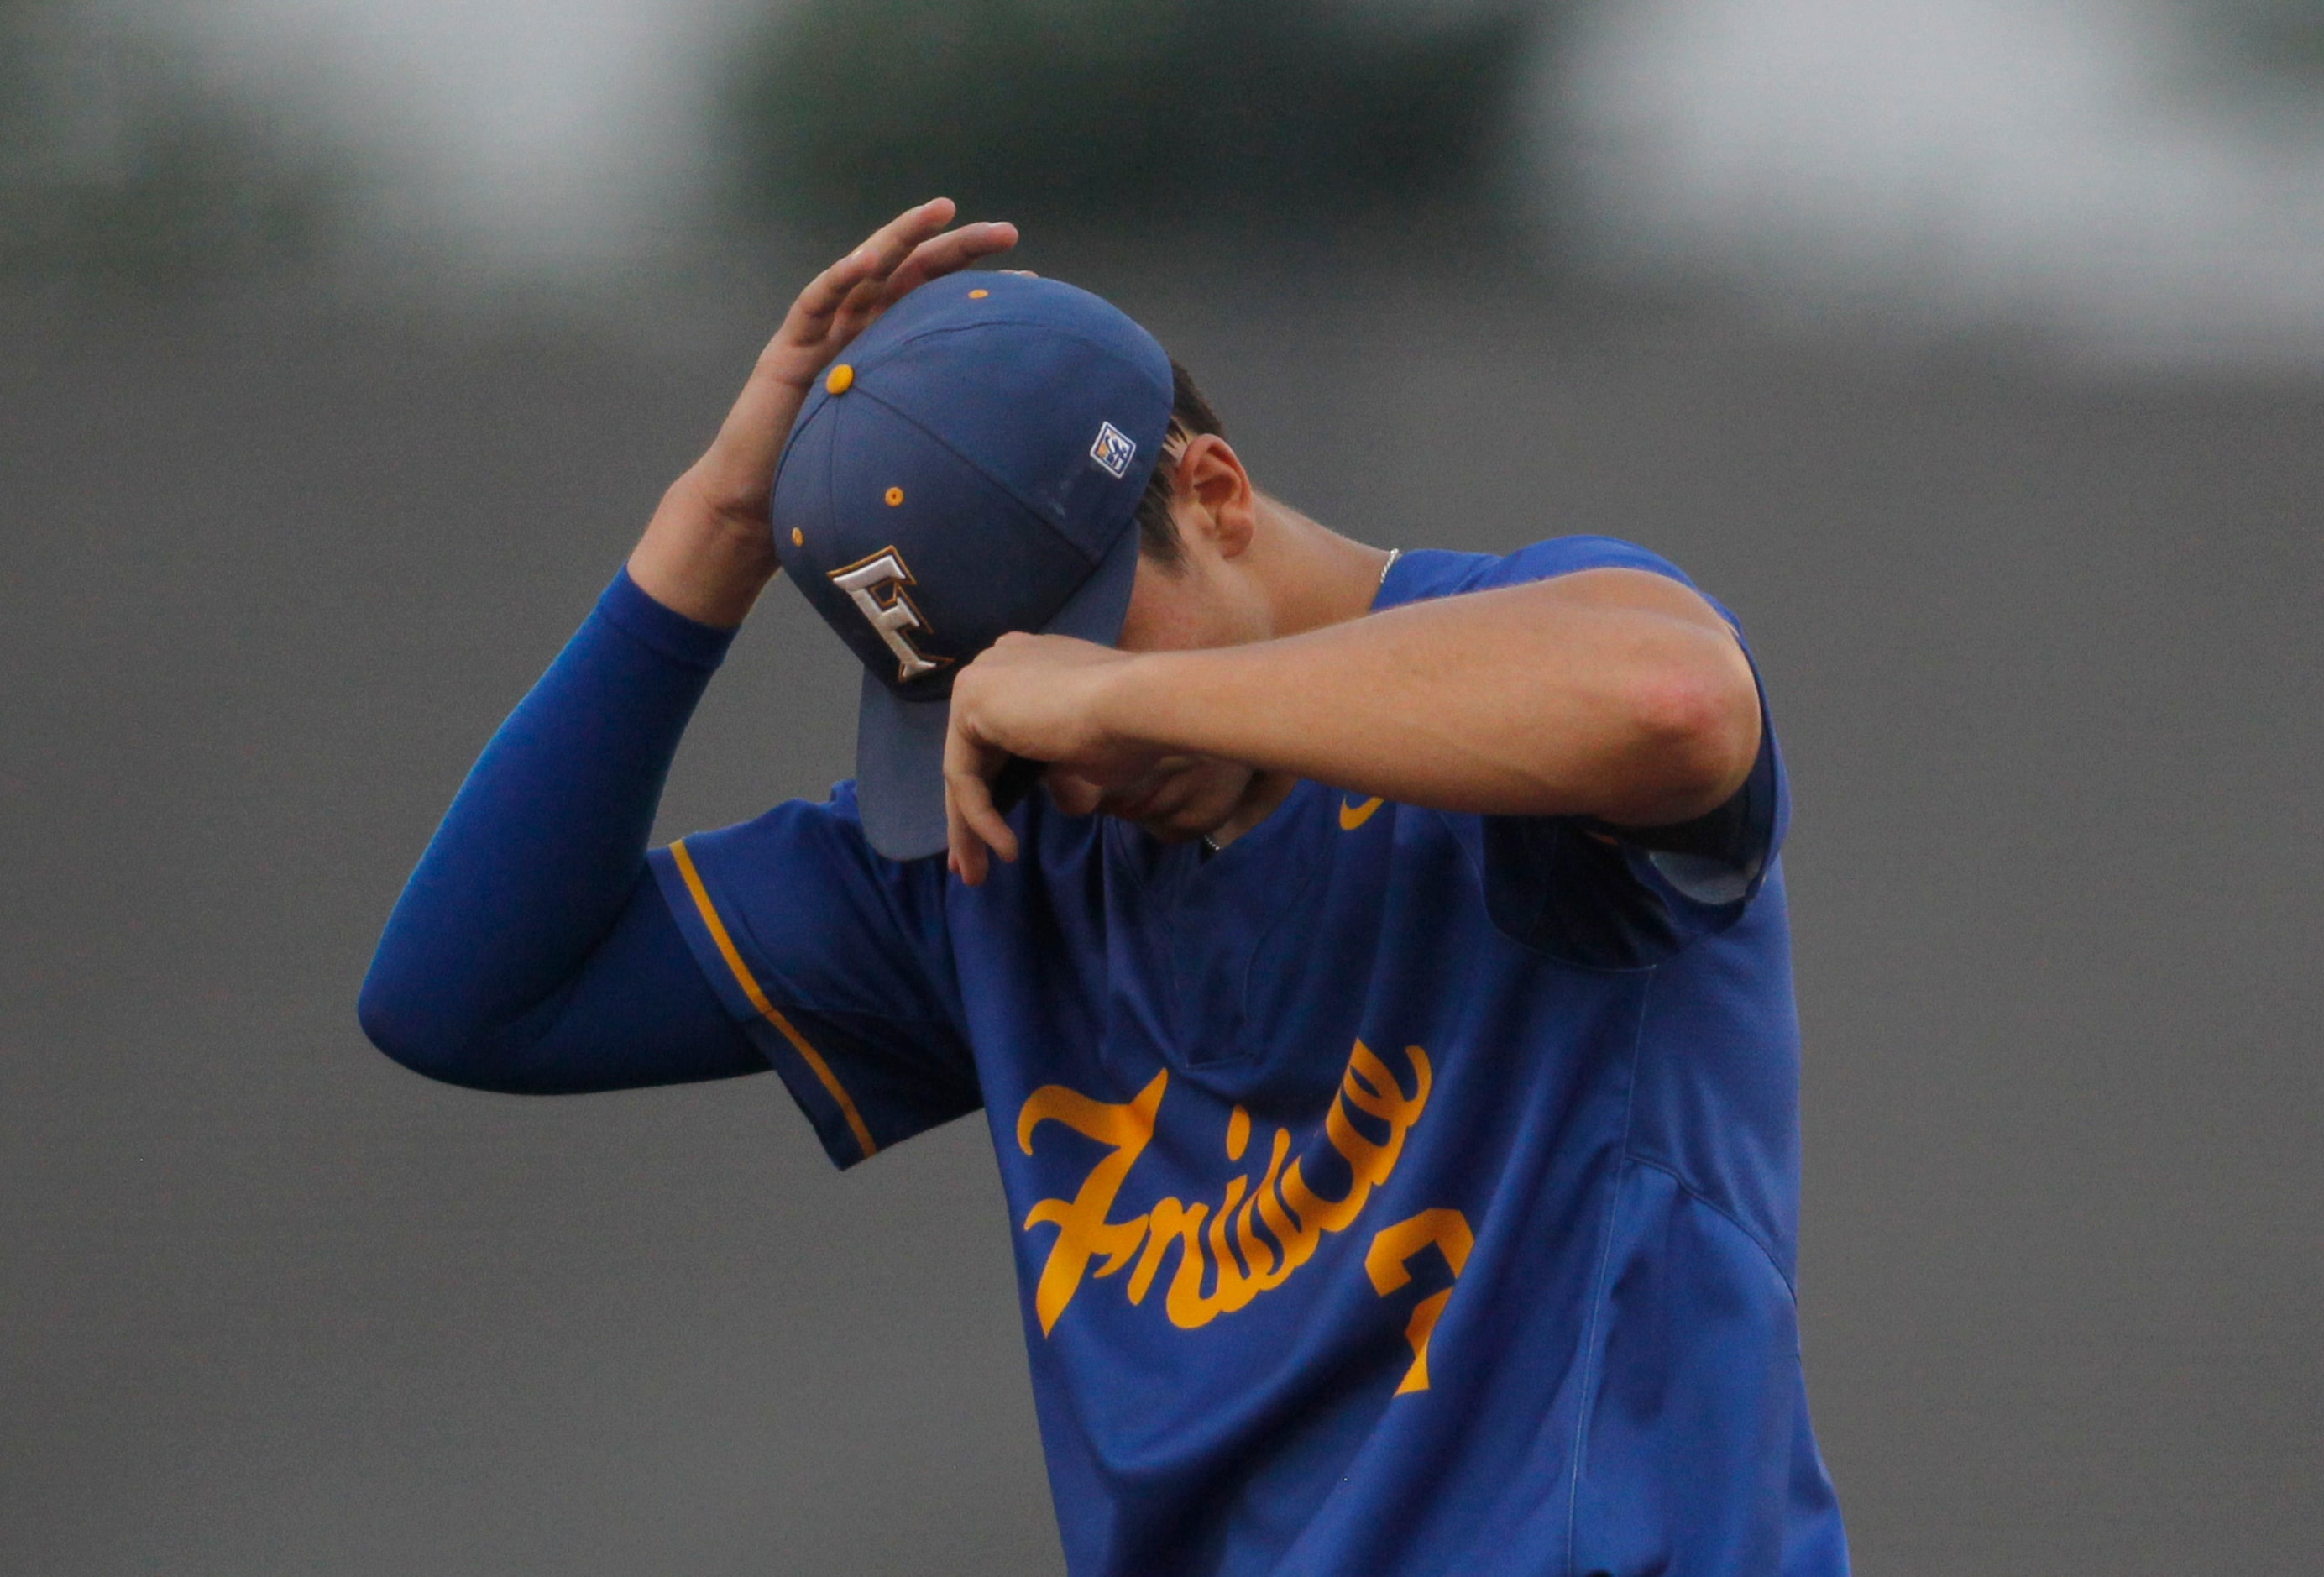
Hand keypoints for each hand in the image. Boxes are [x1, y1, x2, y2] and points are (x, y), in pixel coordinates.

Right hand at [630, 199, 1018, 625]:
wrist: (763, 510)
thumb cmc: (833, 485)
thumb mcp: (904, 450)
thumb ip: (940, 431)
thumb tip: (1011, 446)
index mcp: (890, 350)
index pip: (941, 303)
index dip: (982, 288)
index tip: (1034, 282)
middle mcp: (859, 333)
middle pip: (913, 274)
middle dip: (959, 247)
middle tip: (1008, 232)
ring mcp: (822, 336)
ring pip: (866, 271)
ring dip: (902, 238)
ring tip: (940, 213)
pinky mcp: (787, 351)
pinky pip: (815, 303)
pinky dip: (840, 279)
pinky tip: (868, 262)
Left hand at [944, 633, 1256, 881]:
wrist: (1141, 706)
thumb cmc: (1133, 733)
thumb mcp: (1088, 753)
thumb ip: (1058, 758)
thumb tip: (1053, 788)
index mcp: (1030, 666)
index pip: (998, 737)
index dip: (995, 790)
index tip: (998, 833)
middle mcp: (999, 662)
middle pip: (976, 755)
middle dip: (969, 816)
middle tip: (969, 866)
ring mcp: (982, 677)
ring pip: (965, 768)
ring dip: (968, 828)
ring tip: (976, 874)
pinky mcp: (970, 700)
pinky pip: (965, 774)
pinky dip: (981, 817)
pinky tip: (1006, 848)